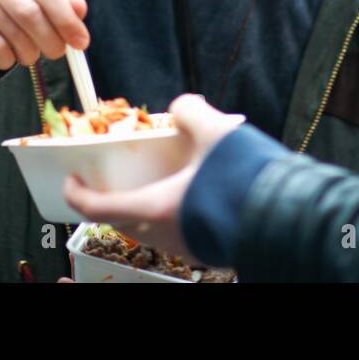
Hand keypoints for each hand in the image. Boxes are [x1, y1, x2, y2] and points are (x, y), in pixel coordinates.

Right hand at [0, 0, 88, 68]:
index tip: (82, 42)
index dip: (66, 18)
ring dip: (29, 52)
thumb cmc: (4, 2)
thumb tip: (79, 9)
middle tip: (58, 54)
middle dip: (50, 38)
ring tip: (31, 55)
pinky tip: (6, 56)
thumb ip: (60, 1)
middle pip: (29, 10)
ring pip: (12, 31)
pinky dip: (6, 59)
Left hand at [63, 94, 244, 261]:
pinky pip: (177, 234)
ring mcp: (186, 248)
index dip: (77, 192)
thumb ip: (190, 112)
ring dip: (147, 206)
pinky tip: (194, 195)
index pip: (96, 208)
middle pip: (122, 220)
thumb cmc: (242, 180)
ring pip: (152, 229)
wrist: (286, 218)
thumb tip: (181, 108)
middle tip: (117, 177)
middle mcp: (163, 235)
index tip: (72, 179)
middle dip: (113, 198)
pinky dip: (173, 215)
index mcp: (153, 208)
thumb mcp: (214, 131)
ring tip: (160, 181)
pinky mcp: (208, 251)